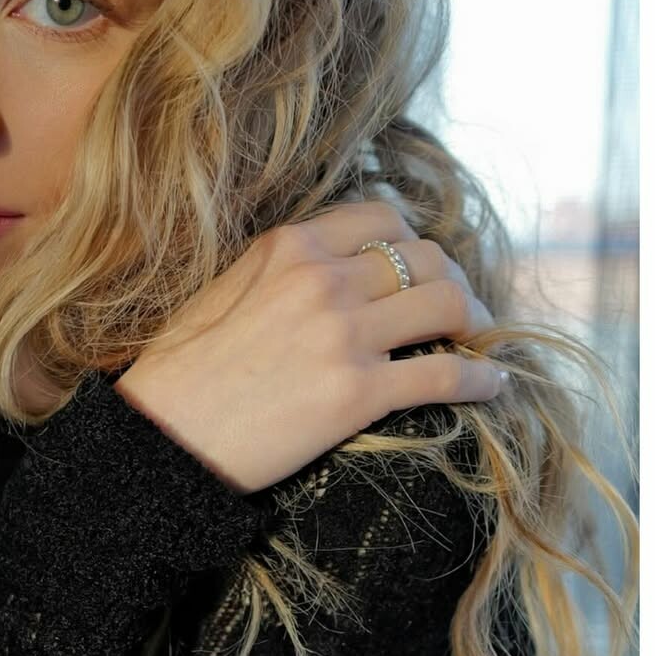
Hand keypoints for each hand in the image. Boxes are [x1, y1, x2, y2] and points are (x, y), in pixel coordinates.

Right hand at [113, 200, 502, 494]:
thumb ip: (284, 270)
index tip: (419, 266)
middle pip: (425, 256)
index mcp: (288, 246)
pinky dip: (481, 379)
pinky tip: (493, 386)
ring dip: (475, 320)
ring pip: (446, 303)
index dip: (413, 241)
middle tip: (457, 308)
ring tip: (477, 340)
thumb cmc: (182, 371)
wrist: (161, 438)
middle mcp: (320, 278)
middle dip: (453, 279)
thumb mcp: (227, 290)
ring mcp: (341, 333)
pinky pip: (445, 374)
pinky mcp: (357, 393)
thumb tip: (335, 269)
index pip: (381, 217)